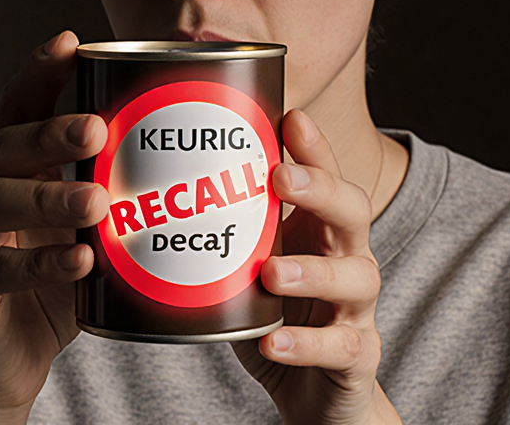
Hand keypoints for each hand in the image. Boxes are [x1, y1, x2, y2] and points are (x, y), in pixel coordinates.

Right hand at [0, 31, 109, 424]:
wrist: (5, 364)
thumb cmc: (50, 287)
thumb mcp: (83, 229)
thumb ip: (111, 191)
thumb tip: (190, 156)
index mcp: (0, 170)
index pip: (13, 108)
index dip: (37, 73)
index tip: (71, 43)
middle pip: (1, 148)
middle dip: (48, 133)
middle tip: (97, 128)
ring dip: (47, 197)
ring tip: (98, 202)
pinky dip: (41, 264)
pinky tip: (81, 261)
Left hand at [232, 110, 401, 424]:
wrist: (314, 394)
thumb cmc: (277, 317)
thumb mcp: (249, 266)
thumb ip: (225, 233)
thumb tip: (152, 192)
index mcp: (320, 232)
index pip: (327, 179)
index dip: (315, 148)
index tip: (291, 116)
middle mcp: (347, 260)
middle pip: (355, 212)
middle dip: (321, 189)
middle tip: (280, 178)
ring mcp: (355, 309)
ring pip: (356, 278)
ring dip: (312, 271)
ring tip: (271, 272)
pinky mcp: (354, 356)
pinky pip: (340, 347)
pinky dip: (306, 343)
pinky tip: (274, 342)